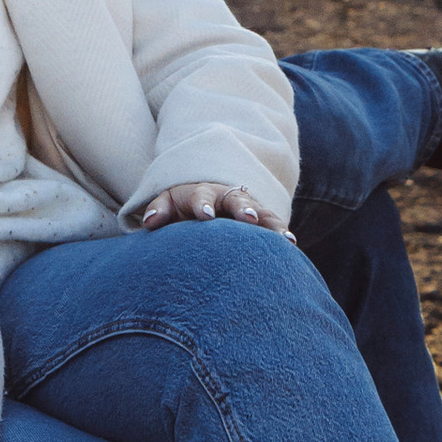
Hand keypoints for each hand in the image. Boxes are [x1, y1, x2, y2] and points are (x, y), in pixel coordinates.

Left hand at [136, 182, 288, 230]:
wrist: (206, 198)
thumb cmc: (182, 207)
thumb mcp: (168, 203)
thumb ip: (158, 210)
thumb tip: (148, 222)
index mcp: (200, 194)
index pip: (200, 197)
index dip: (203, 205)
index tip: (205, 216)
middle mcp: (227, 197)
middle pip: (236, 200)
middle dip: (243, 208)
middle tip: (250, 218)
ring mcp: (247, 207)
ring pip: (262, 213)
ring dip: (272, 224)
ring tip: (285, 239)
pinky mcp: (261, 219)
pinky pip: (274, 224)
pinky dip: (282, 233)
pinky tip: (293, 247)